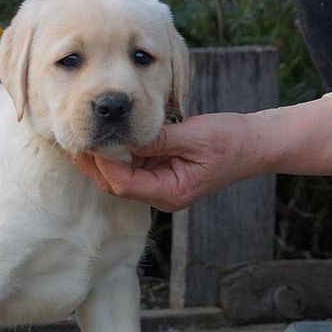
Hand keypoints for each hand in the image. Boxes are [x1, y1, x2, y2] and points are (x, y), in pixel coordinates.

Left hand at [74, 114, 256, 211]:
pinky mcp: (161, 174)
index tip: (88, 143)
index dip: (103, 165)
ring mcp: (161, 187)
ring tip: (84, 135)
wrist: (256, 144)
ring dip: (103, 159)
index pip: (124, 184)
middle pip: (116, 185)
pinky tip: (105, 137)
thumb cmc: (231, 140)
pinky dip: (119, 154)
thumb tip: (124, 135)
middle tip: (75, 139)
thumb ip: (159, 139)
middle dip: (94, 164)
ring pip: (121, 177)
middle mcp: (162, 196)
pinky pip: (133, 167)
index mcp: (171, 192)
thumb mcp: (194, 136)